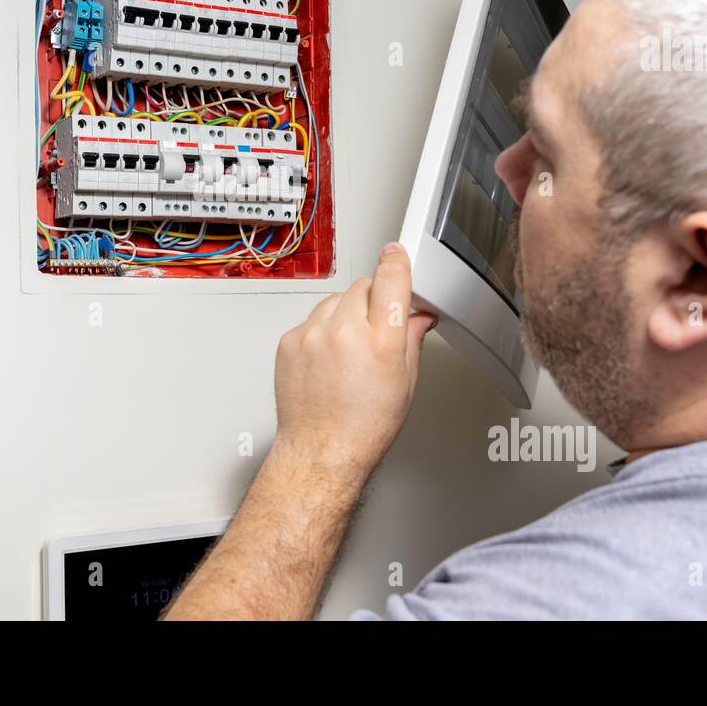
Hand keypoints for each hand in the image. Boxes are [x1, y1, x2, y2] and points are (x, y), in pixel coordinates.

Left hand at [273, 242, 435, 475]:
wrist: (321, 451)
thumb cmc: (363, 427)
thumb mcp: (405, 383)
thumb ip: (411, 339)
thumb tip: (416, 316)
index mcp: (380, 342)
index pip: (391, 279)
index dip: (396, 262)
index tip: (396, 254)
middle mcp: (344, 332)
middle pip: (363, 286)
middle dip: (373, 300)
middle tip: (377, 329)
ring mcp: (312, 335)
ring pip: (335, 300)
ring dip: (346, 314)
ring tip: (350, 351)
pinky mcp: (289, 341)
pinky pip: (312, 320)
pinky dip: (322, 330)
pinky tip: (329, 359)